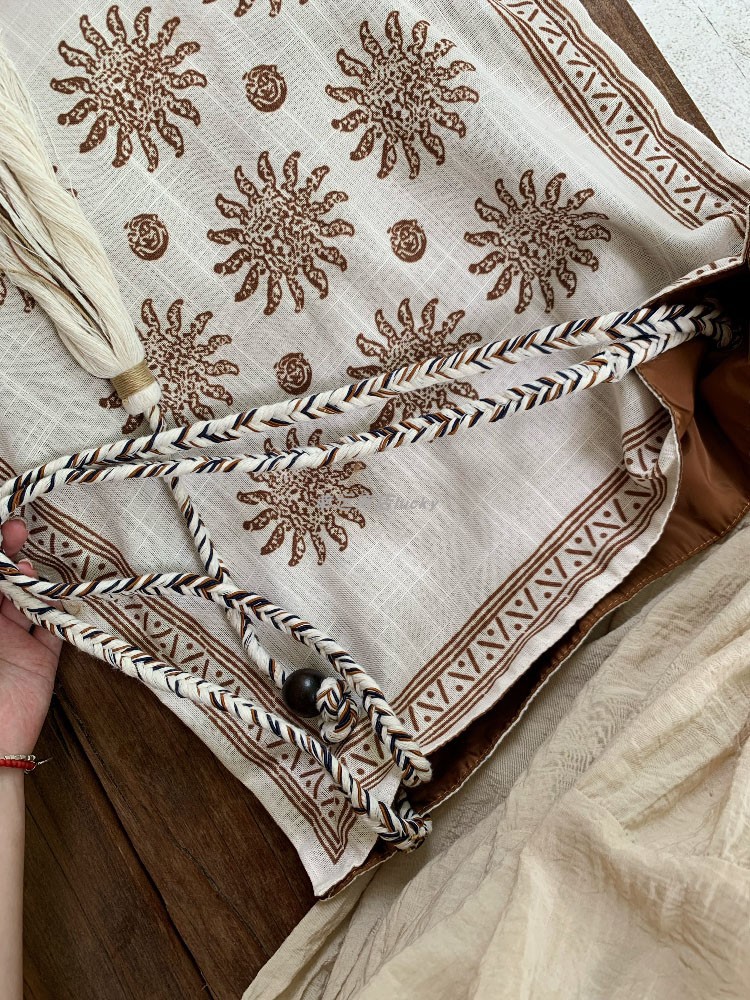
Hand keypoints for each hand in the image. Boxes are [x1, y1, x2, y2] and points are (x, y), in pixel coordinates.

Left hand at [0, 519, 61, 755]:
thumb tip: (0, 571)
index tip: (0, 531)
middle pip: (2, 583)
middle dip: (8, 554)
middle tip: (16, 531)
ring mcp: (15, 643)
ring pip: (28, 599)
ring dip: (29, 579)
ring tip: (25, 568)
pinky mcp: (41, 661)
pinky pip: (55, 629)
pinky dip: (58, 611)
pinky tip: (53, 595)